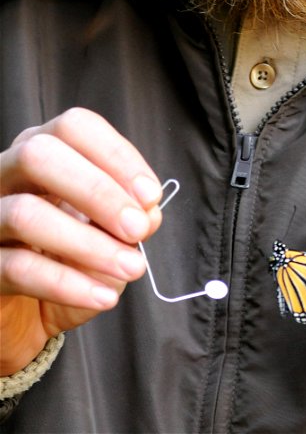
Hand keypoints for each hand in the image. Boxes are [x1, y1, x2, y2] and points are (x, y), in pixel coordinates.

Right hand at [0, 108, 162, 375]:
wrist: (28, 318)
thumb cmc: (70, 262)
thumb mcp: (109, 235)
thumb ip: (129, 216)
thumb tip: (148, 212)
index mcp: (44, 153)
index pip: (74, 128)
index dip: (115, 155)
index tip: (151, 195)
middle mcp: (6, 175)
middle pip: (40, 155)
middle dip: (97, 190)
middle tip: (137, 228)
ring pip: (25, 213)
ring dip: (89, 243)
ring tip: (130, 267)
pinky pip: (18, 268)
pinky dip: (68, 283)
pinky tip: (103, 295)